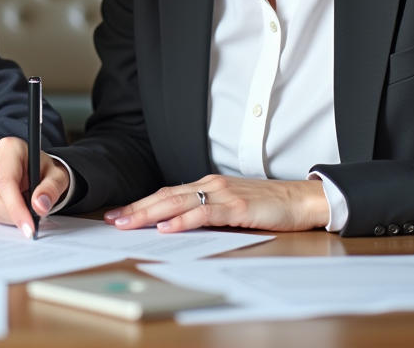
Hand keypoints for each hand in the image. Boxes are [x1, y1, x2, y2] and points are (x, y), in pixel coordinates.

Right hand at [0, 136, 70, 237]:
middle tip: (28, 224)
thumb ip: (51, 189)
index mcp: (10, 148)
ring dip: (5, 216)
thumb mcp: (57, 177)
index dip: (15, 208)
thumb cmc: (45, 171)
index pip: (6, 182)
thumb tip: (39, 206)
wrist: (35, 170)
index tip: (28, 227)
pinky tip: (12, 209)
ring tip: (23, 211)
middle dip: (9, 215)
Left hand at [104, 175, 328, 232]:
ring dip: (150, 213)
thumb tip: (179, 224)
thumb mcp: (231, 207)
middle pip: (165, 196)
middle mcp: (211, 186)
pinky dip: (183, 220)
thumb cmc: (268, 205)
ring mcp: (223, 194)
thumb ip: (208, 212)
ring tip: (129, 223)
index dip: (141, 203)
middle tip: (113, 220)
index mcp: (208, 185)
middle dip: (136, 209)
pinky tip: (167, 227)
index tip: (119, 214)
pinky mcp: (237, 206)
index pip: (167, 193)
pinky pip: (204, 213)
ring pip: (178, 202)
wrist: (301, 199)